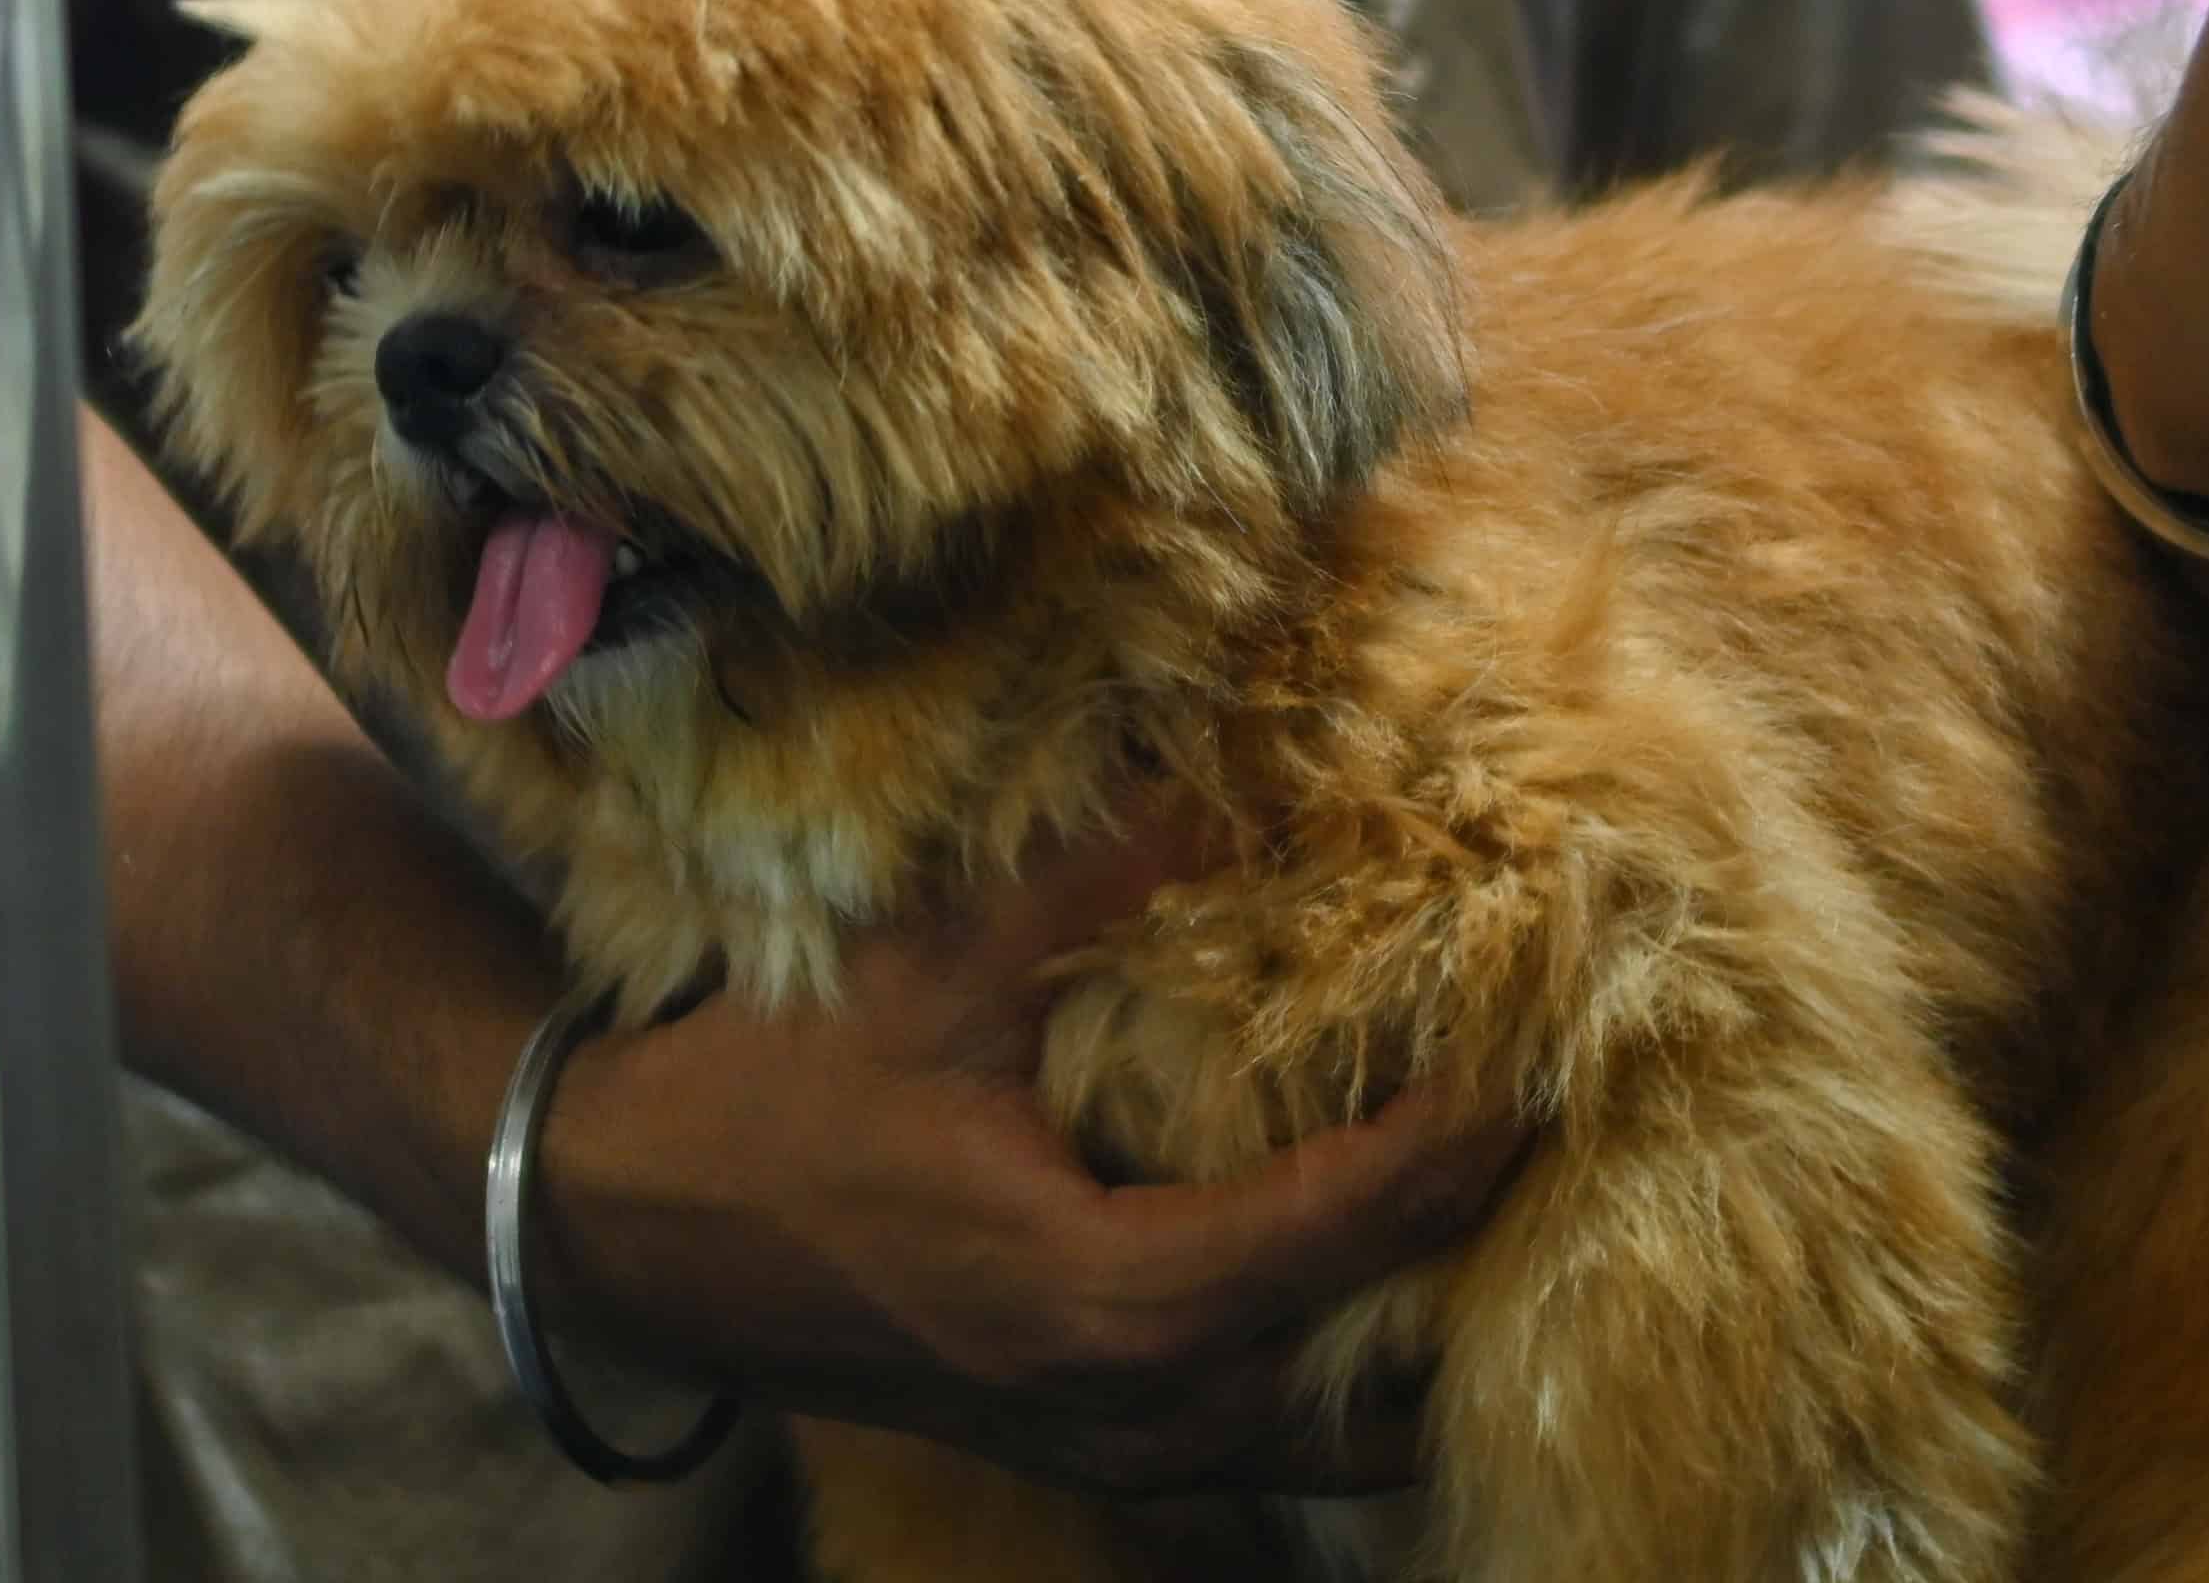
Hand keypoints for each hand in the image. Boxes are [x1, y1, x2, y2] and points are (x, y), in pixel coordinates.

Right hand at [537, 800, 1523, 1498]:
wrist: (628, 1235)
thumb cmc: (768, 1107)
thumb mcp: (930, 978)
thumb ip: (1092, 879)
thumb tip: (1233, 765)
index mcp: (1099, 1291)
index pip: (1340, 1228)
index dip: (1456, 1147)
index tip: (1546, 1062)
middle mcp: (1127, 1401)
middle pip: (1372, 1366)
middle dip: (1478, 1260)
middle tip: (1580, 1143)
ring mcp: (1110, 1444)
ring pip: (1330, 1439)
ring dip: (1426, 1341)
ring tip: (1519, 1223)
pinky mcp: (1088, 1442)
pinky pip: (1267, 1437)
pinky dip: (1348, 1376)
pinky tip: (1397, 1287)